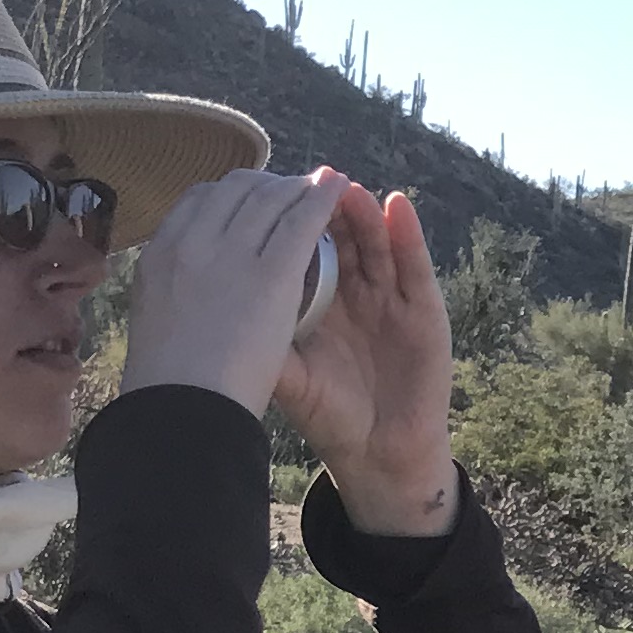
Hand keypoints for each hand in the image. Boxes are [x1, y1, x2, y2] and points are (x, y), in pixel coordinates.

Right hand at [124, 166, 347, 423]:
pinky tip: (338, 188)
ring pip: (270, 197)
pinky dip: (322, 198)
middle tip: (293, 190)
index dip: (231, 195)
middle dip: (268, 184)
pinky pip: (301, 220)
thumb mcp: (155, 317)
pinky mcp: (272, 273)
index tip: (252, 202)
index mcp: (160, 251)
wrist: (183, 409)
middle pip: (235, 189)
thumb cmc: (168, 382)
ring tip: (320, 184)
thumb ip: (173, 289)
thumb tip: (180, 283)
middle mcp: (193, 240)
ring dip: (297, 186)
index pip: (199, 200)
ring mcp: (231, 253)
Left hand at [276, 183, 459, 537]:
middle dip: (324, 207)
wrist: (377, 452)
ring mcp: (392, 299)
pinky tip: (396, 207)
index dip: (288, 220)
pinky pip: (415, 267)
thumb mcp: (285, 374)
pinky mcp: (426, 312)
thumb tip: (207, 303)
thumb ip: (257, 338)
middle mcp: (356, 292)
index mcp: (320, 302)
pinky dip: (408, 235)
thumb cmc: (330, 414)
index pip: (303, 249)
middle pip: (340, 237)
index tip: (266, 192)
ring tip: (346, 187)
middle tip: (306, 180)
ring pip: (376, 243)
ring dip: (362, 213)